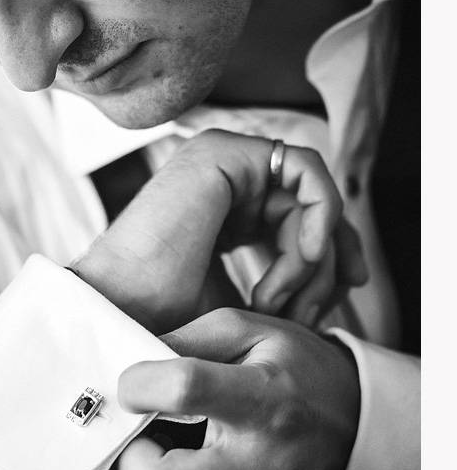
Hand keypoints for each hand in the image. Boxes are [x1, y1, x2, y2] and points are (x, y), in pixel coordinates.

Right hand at [73, 129, 366, 333]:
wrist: (125, 308)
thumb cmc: (169, 317)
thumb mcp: (245, 304)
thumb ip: (286, 287)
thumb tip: (345, 290)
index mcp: (231, 212)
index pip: (301, 224)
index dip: (329, 266)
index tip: (328, 315)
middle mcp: (231, 183)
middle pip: (313, 208)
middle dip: (332, 263)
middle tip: (319, 313)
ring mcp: (226, 163)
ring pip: (311, 196)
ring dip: (313, 254)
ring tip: (281, 299)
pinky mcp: (226, 152)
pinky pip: (304, 170)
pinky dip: (321, 212)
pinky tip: (307, 255)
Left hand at [114, 308, 360, 469]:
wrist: (361, 433)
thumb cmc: (300, 371)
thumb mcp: (255, 329)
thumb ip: (188, 336)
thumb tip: (130, 359)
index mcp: (264, 399)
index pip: (183, 390)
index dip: (138, 381)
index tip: (134, 379)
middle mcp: (258, 465)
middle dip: (125, 452)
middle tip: (137, 424)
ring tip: (153, 441)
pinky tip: (170, 462)